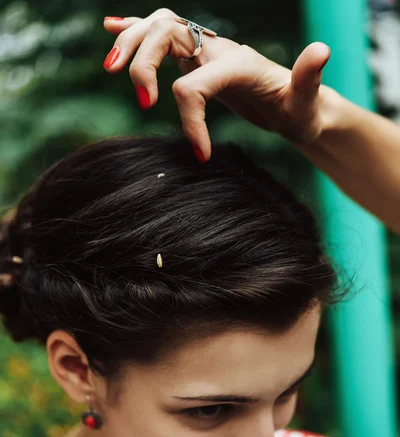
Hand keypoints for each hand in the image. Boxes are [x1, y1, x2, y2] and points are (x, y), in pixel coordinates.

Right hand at [103, 8, 330, 161]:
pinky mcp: (197, 59)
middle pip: (165, 33)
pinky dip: (134, 32)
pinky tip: (111, 29)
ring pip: (158, 28)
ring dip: (131, 43)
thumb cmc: (301, 110)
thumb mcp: (307, 103)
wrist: (299, 103)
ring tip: (111, 67)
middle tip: (145, 105)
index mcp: (236, 63)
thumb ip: (309, 79)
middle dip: (143, 64)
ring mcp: (205, 51)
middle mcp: (217, 50)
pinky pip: (161, 38)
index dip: (191, 122)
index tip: (202, 156)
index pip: (193, 84)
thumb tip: (321, 50)